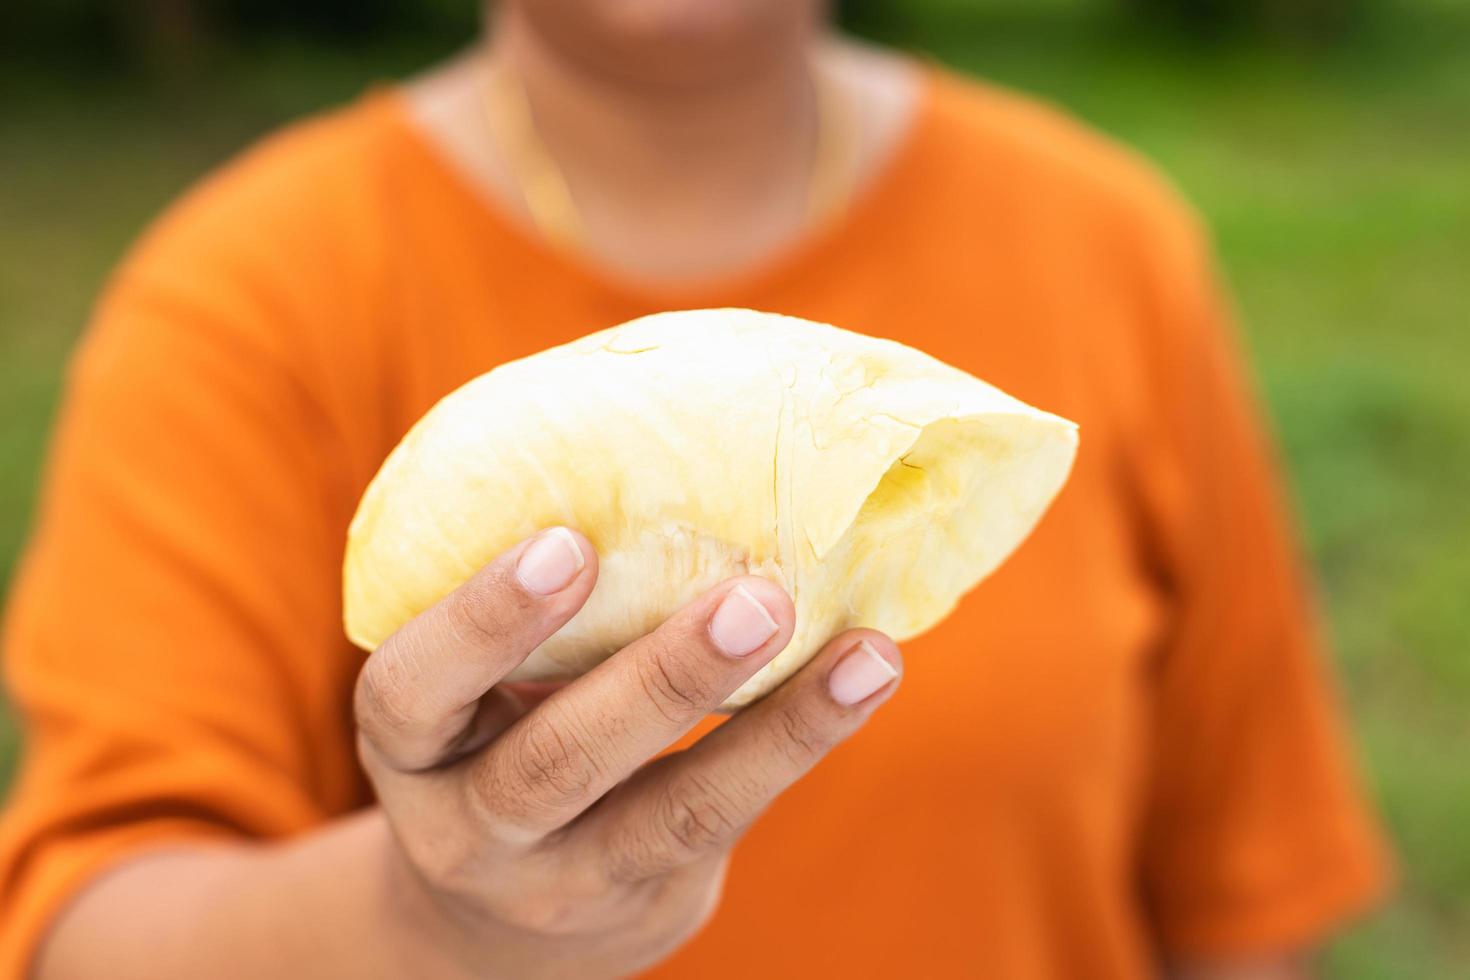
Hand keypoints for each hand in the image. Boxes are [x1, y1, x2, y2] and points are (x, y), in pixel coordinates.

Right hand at [354, 527, 902, 978]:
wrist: (499, 916)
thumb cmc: (491, 737)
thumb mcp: (471, 689)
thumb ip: (533, 608)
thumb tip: (657, 430)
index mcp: (410, 749)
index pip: (411, 692)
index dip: (481, 624)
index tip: (565, 545)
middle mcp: (472, 830)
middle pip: (554, 766)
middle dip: (660, 680)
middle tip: (755, 598)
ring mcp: (566, 880)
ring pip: (673, 814)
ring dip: (777, 732)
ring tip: (864, 656)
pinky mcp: (654, 900)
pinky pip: (731, 820)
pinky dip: (801, 745)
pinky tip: (863, 678)